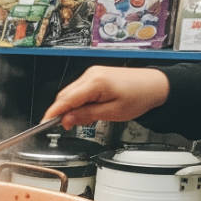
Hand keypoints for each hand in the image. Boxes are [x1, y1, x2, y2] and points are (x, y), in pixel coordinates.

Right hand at [44, 66, 169, 128]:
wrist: (155, 85)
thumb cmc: (140, 96)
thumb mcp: (112, 113)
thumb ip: (86, 116)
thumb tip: (66, 120)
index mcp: (95, 82)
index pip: (65, 100)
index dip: (53, 113)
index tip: (44, 124)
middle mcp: (91, 74)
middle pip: (64, 96)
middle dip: (63, 112)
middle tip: (69, 126)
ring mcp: (92, 74)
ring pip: (70, 93)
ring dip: (71, 108)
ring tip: (86, 118)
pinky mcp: (95, 76)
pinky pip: (78, 90)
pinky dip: (78, 102)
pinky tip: (88, 110)